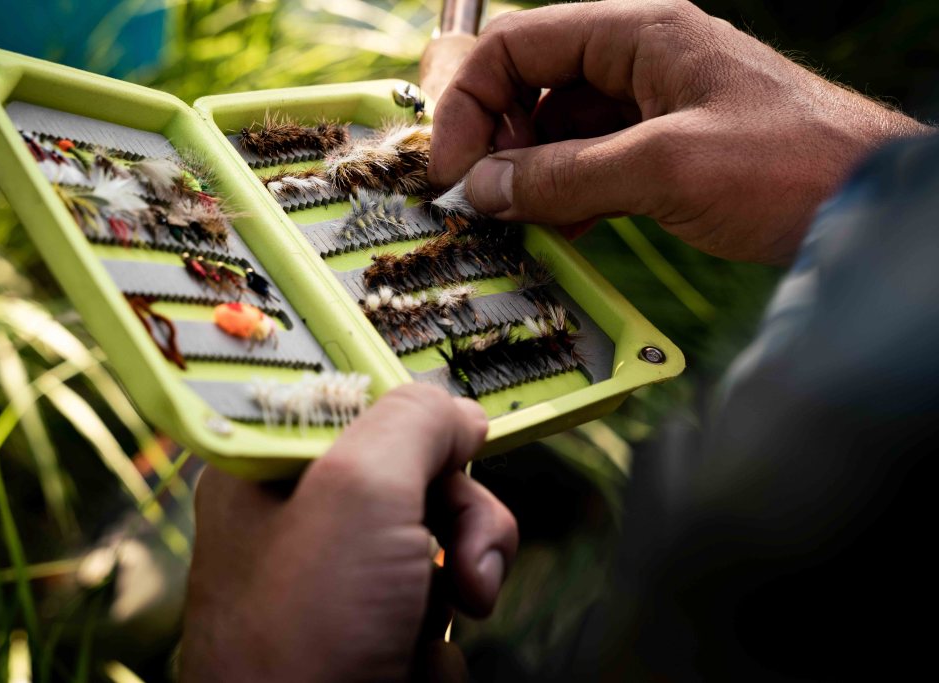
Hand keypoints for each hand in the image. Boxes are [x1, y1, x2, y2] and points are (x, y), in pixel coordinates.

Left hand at [180, 385, 517, 681]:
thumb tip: (457, 412)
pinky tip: (407, 669)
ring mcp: (335, 586)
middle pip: (415, 476)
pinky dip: (438, 641)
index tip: (456, 441)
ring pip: (438, 543)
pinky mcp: (366, 639)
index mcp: (269, 470)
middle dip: (459, 517)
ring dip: (459, 583)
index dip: (416, 423)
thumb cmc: (301, 640)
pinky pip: (434, 608)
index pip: (361, 405)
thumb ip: (413, 423)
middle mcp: (298, 522)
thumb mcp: (360, 492)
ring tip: (428, 631)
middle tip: (463, 558)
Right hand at [428, 0, 930, 263]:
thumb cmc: (791, 166)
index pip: (519, 45)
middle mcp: (639, 61)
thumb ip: (565, 176)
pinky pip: (590, 165)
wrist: (869, 210)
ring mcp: (652, 107)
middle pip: (531, 83)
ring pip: (556, 130)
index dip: (469, 102)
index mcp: (640, 34)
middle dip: (494, 138)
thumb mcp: (665, 168)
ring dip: (527, 174)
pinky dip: (564, 195)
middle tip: (478, 197)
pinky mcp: (664, 152)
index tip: (448, 168)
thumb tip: (484, 189)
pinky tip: (556, 230)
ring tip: (514, 221)